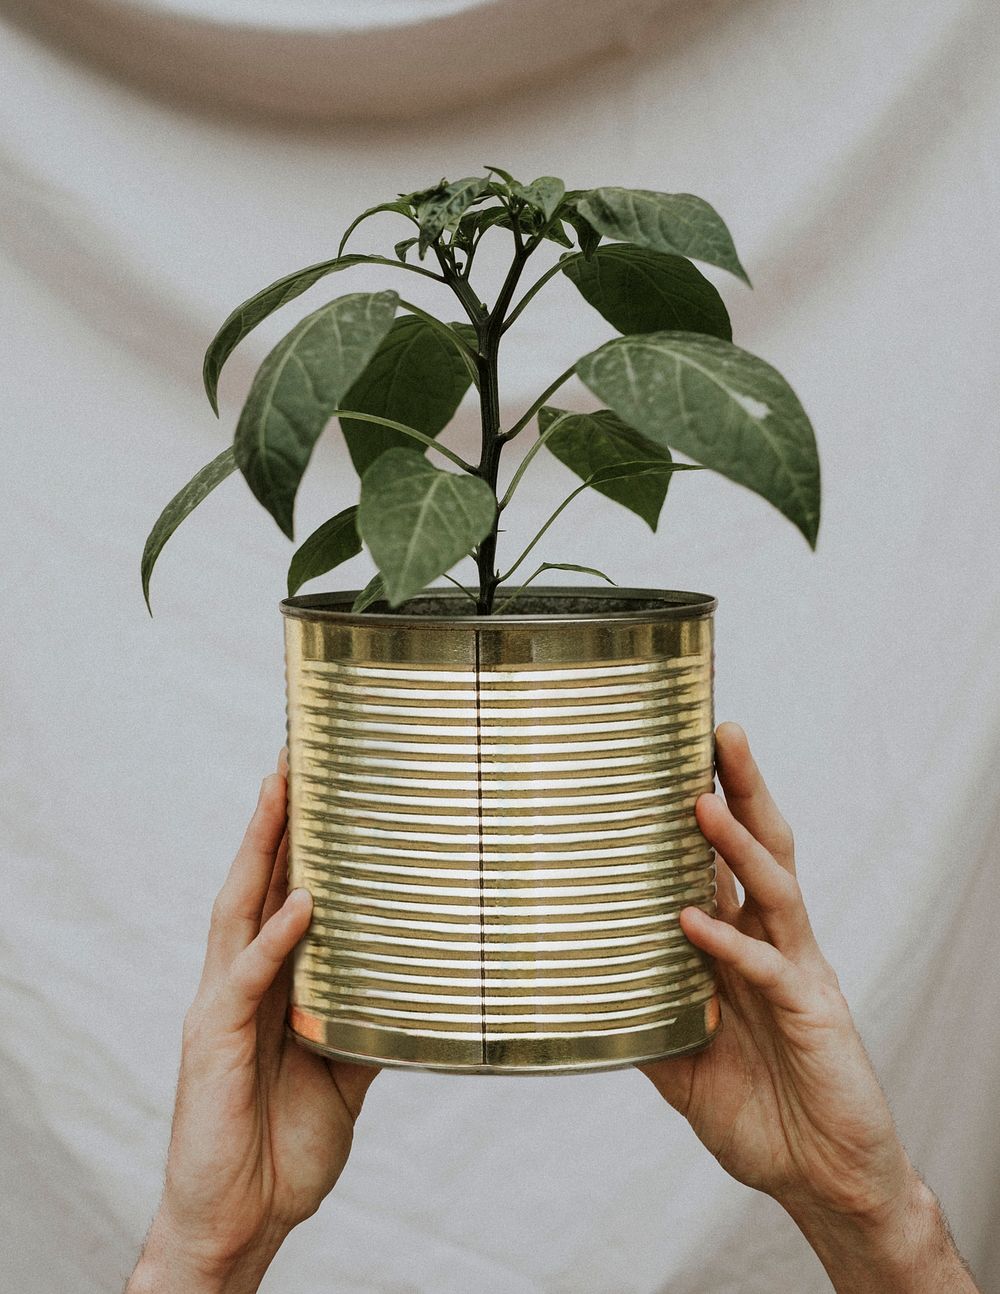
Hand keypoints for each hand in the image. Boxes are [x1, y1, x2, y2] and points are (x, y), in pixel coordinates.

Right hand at [128, 751, 378, 1293]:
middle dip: (274, 818)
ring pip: (238, 909)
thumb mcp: (342, 1073)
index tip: (319, 779)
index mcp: (268, 984)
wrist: (242, 1220)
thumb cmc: (282, 1145)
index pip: (280, 893)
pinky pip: (247, 981)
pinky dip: (275, 940)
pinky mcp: (212, 1042)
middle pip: (254, 882)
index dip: (295, 838)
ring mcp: (222, 1007)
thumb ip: (367, 1023)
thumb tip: (421, 989)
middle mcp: (240, 981)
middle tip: (294, 753)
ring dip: (260, 849)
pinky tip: (302, 905)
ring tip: (281, 790)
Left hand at [641, 723, 978, 1292]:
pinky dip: (727, 942)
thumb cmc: (760, 1113)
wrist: (823, 1178)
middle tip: (719, 729)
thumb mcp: (683, 1064)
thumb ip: (645, 1021)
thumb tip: (582, 993)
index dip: (707, 807)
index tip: (674, 754)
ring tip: (703, 799)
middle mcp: (772, 943)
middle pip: (761, 847)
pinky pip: (768, 966)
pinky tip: (692, 921)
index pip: (723, 861)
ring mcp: (796, 971)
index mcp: (742, 945)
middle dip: (741, 787)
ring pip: (773, 886)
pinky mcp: (814, 1011)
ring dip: (737, 842)